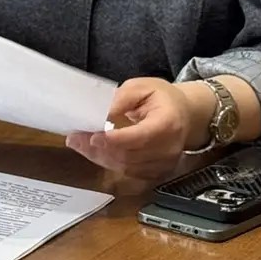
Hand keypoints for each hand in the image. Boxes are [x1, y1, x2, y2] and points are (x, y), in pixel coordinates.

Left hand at [65, 77, 201, 181]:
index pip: (141, 136)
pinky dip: (109, 163)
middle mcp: (169, 148)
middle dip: (99, 149)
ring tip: (78, 144)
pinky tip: (94, 152)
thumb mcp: (141, 87)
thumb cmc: (162, 97)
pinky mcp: (157, 172)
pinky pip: (129, 172)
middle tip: (74, 138)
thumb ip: (121, 99)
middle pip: (130, 155)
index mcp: (168, 123)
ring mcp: (164, 164)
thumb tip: (101, 114)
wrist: (186, 115)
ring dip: (100, 157)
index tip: (93, 135)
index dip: (116, 139)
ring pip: (126, 167)